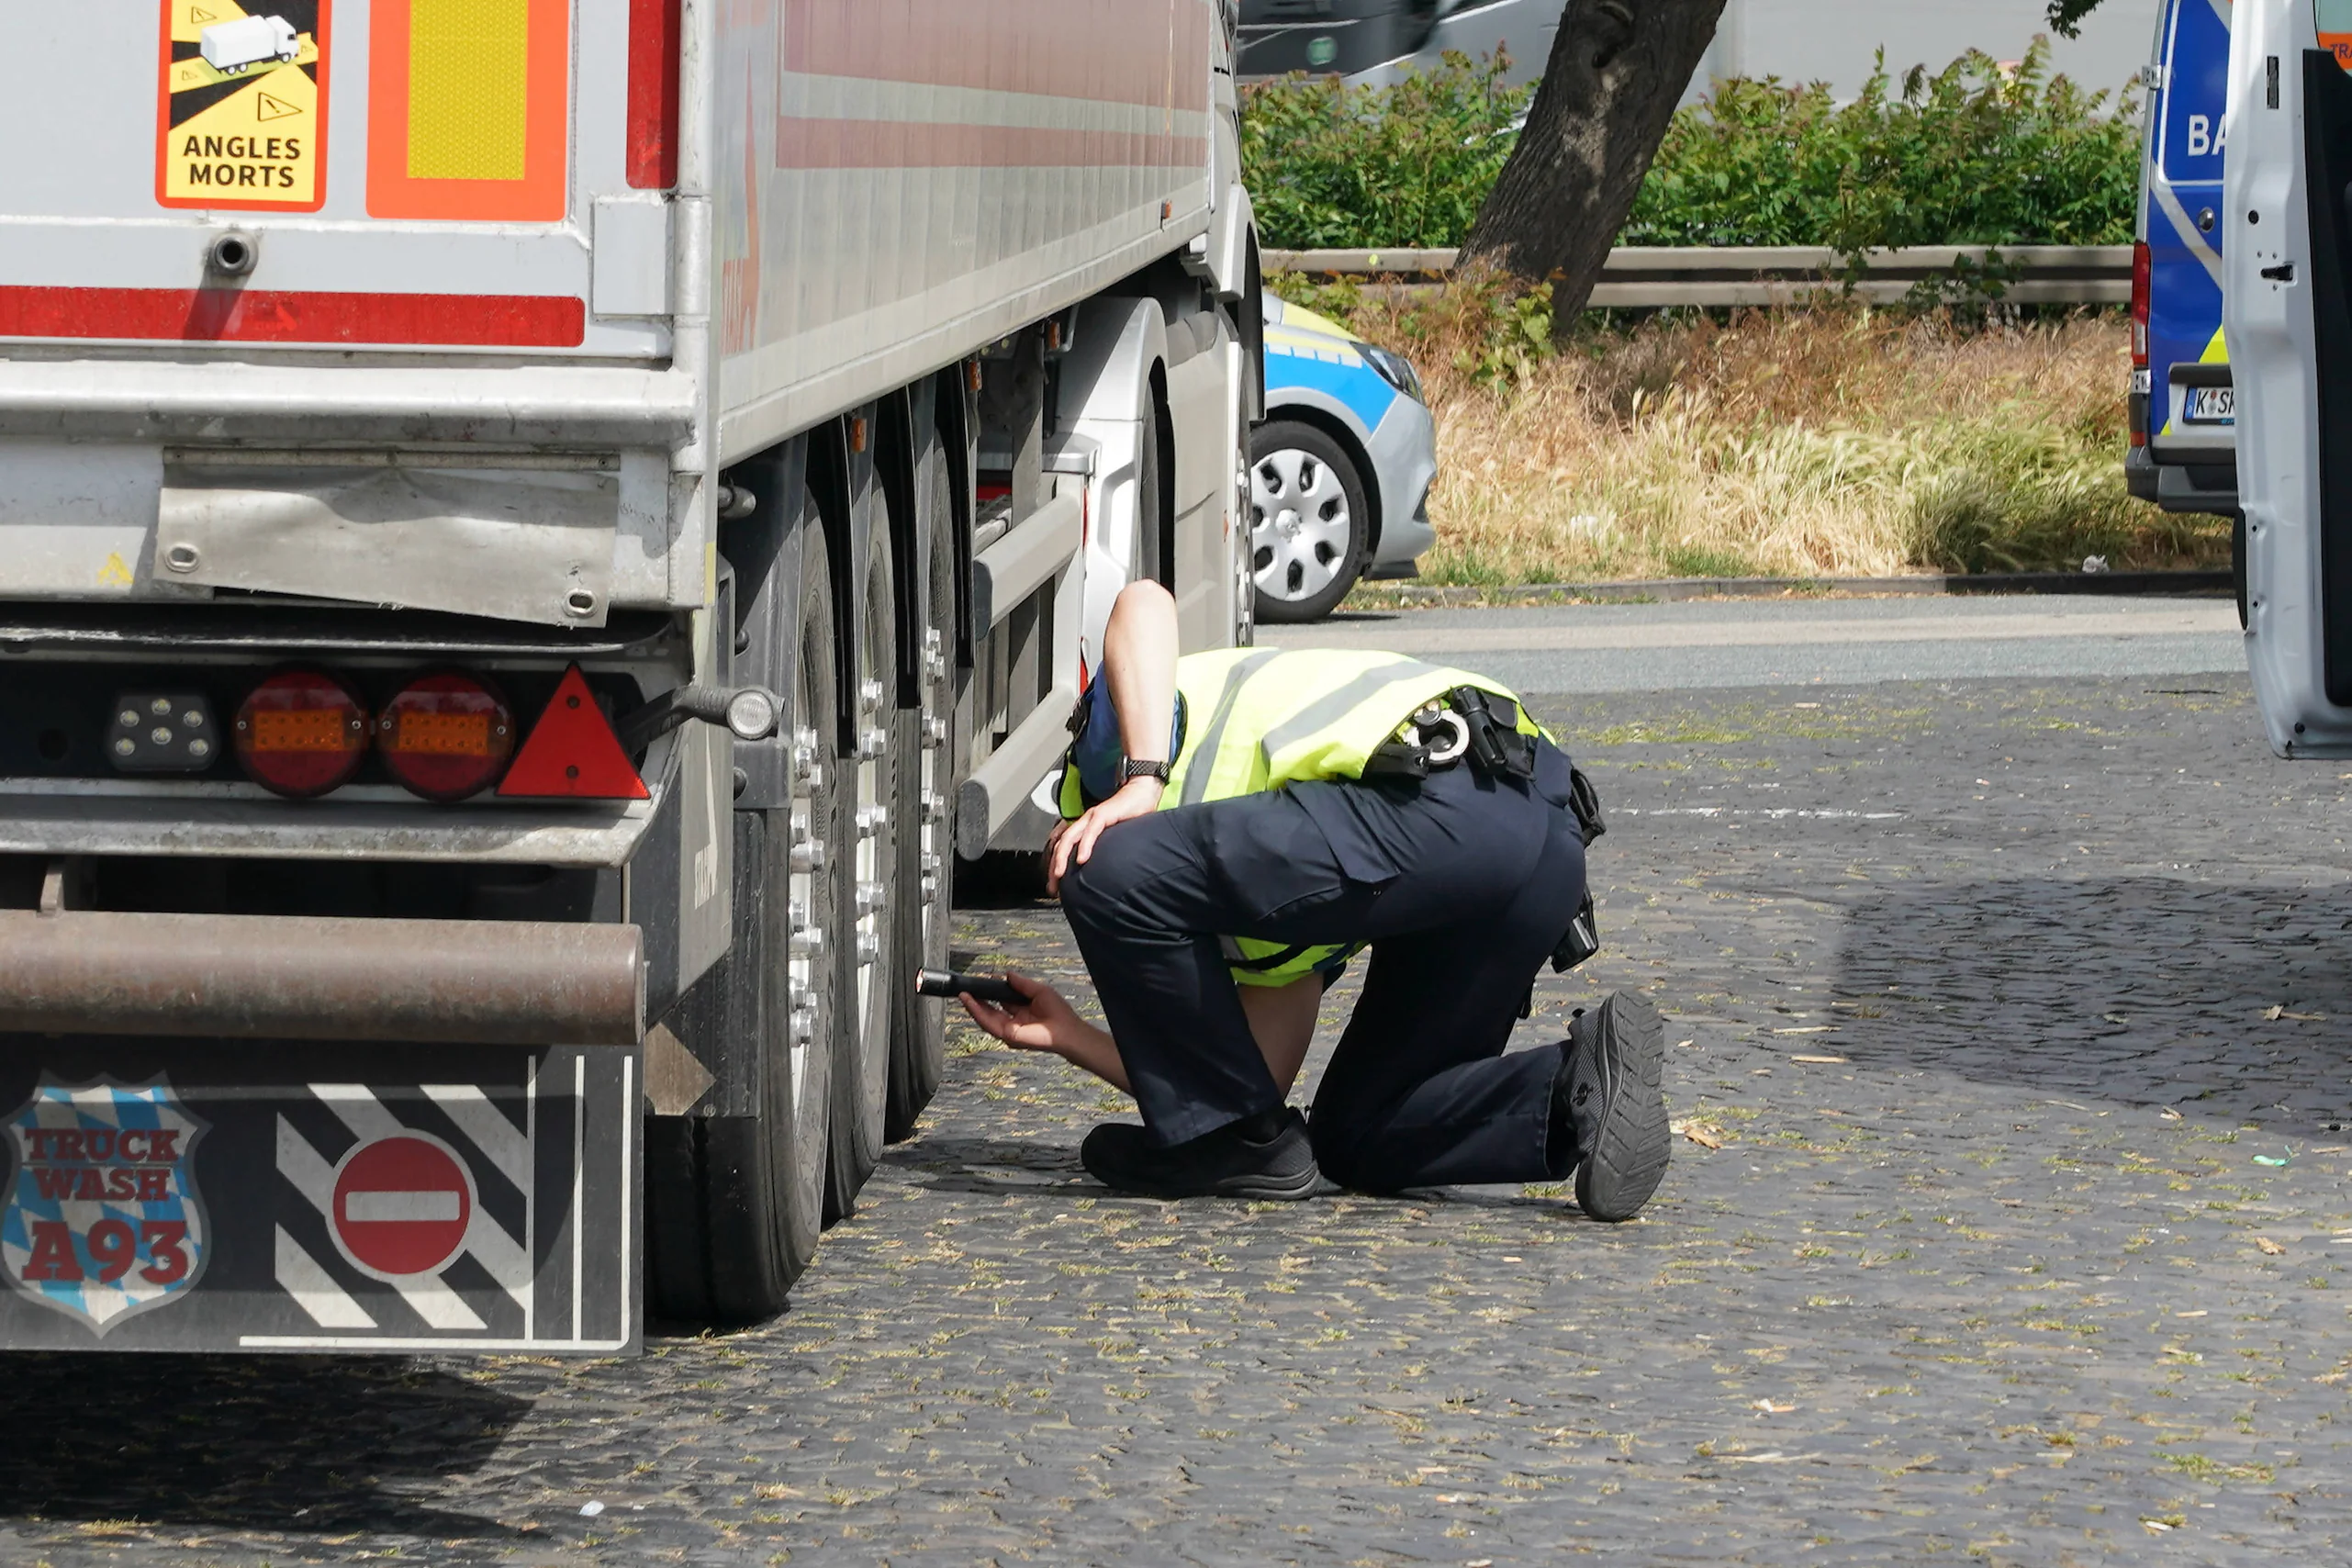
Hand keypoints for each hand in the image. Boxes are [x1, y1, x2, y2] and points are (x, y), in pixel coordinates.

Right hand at [957, 972, 1101, 1058]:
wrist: (1066, 1030)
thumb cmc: (1059, 1013)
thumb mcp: (1038, 991)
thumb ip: (1021, 984)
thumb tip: (1007, 974)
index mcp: (1021, 1010)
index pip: (1001, 1001)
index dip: (991, 992)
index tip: (984, 981)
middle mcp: (1013, 1021)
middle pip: (990, 1010)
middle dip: (977, 1000)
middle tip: (967, 989)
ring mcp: (1008, 1029)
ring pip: (985, 1018)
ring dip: (972, 1006)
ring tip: (963, 994)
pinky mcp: (1006, 1035)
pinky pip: (988, 1023)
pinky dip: (977, 1012)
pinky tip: (970, 1002)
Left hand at [1046, 777, 1162, 894]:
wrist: (1142, 793)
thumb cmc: (1131, 816)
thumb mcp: (1113, 838)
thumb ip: (1104, 851)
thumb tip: (1101, 873)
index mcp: (1084, 828)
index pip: (1062, 848)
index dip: (1055, 866)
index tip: (1056, 885)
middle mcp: (1084, 822)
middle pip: (1060, 845)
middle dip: (1053, 867)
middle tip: (1053, 887)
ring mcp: (1091, 817)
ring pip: (1069, 838)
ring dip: (1061, 858)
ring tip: (1059, 875)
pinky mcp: (1103, 814)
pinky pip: (1090, 831)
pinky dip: (1084, 846)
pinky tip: (1082, 859)